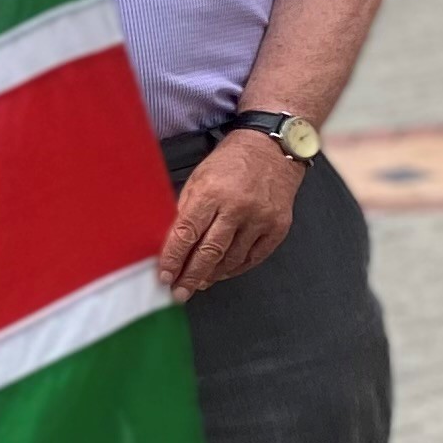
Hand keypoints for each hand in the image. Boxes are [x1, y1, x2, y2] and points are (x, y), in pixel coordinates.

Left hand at [158, 131, 302, 301]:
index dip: (173, 259)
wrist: (273, 148)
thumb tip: (171, 243)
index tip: (164, 276)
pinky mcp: (278, 226)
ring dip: (212, 275)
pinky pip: (254, 258)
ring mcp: (261, 218)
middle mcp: (238, 207)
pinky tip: (222, 273)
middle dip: (191, 276)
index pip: (186, 234)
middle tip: (179, 293)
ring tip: (199, 283)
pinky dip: (235, 269)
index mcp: (212, 193)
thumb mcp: (199, 178)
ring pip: (231, 259)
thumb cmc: (231, 162)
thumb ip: (186, 209)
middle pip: (209, 252)